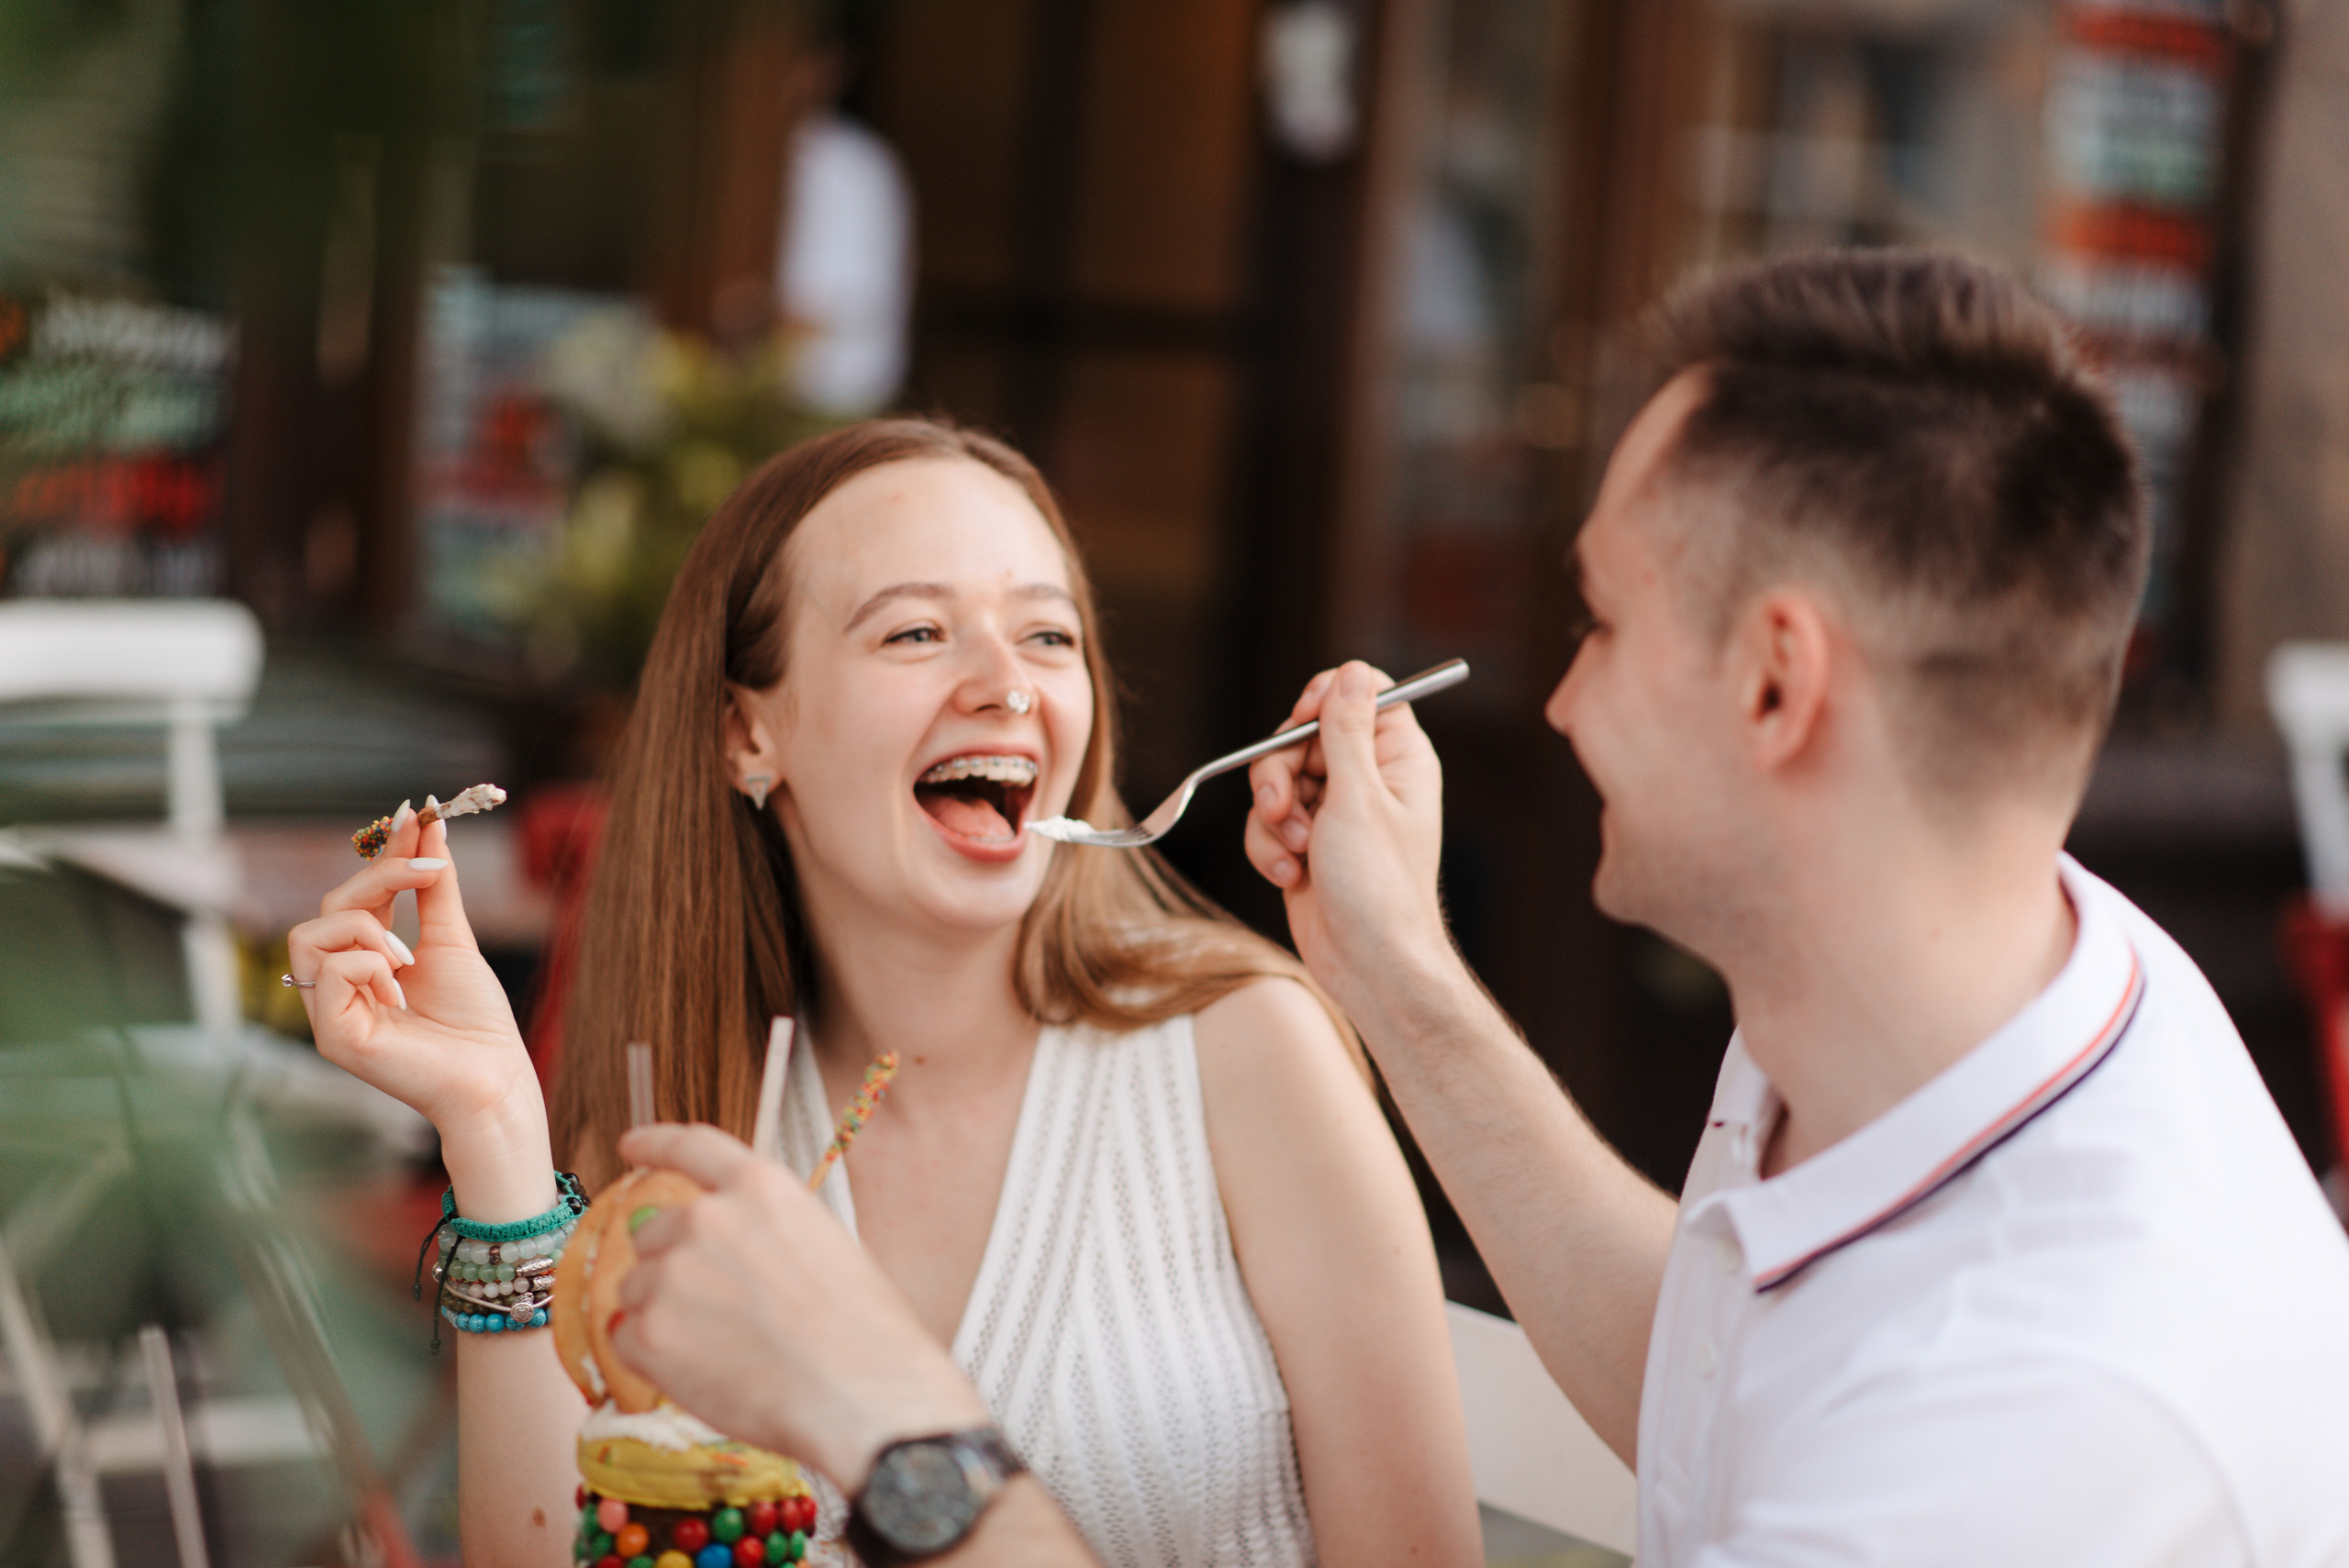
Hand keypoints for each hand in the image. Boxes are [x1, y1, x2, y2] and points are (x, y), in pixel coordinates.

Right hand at [287, 807, 547, 1209]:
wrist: (494, 1078)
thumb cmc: (475, 1021)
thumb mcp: (454, 939)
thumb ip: (436, 886)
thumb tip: (428, 824)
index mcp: (365, 961)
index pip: (356, 895)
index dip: (383, 854)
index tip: (415, 811)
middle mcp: (339, 985)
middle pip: (328, 907)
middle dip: (379, 879)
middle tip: (429, 875)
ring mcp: (329, 1012)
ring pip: (310, 935)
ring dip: (368, 930)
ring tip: (409, 958)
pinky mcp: (331, 1036)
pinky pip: (326, 974)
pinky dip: (368, 967)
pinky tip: (401, 991)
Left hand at [612, 1123, 991, 1492]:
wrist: (863, 1396)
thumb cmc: (863, 1331)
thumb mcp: (824, 1245)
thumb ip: (761, 1232)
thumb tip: (719, 1258)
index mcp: (759, 1187)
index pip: (693, 1146)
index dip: (656, 1143)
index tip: (631, 1145)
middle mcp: (706, 1219)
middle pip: (654, 1233)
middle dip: (674, 1267)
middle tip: (719, 1313)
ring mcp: (671, 1275)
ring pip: (638, 1289)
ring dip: (665, 1315)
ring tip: (725, 1351)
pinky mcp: (650, 1334)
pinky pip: (625, 1338)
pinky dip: (651, 1358)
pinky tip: (703, 1374)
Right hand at [1244, 662, 1456, 1022]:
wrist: (1367, 965)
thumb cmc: (1379, 888)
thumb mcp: (1358, 798)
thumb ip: (1346, 731)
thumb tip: (1349, 673)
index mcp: (1397, 757)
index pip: (1360, 692)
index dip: (1323, 698)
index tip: (1301, 719)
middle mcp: (1368, 778)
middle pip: (1302, 735)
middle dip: (1281, 772)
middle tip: (1281, 806)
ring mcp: (1334, 811)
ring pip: (1277, 780)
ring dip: (1274, 817)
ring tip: (1294, 852)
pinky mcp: (1306, 843)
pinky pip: (1268, 822)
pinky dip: (1269, 847)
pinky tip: (1289, 876)